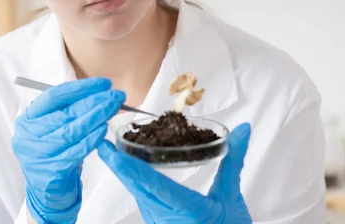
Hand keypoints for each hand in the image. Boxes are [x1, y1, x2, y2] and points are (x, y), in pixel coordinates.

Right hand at [12, 77, 124, 223]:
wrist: (47, 190)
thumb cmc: (54, 150)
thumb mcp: (53, 127)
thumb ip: (68, 109)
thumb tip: (99, 92)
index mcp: (28, 118)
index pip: (54, 96)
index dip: (80, 88)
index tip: (103, 84)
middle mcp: (28, 135)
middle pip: (65, 113)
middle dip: (94, 102)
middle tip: (117, 96)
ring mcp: (38, 154)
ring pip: (71, 131)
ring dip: (96, 118)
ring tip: (113, 109)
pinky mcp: (51, 171)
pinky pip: (75, 151)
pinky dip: (91, 139)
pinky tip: (104, 130)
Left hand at [98, 123, 252, 223]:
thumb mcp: (232, 196)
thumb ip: (234, 160)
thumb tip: (242, 130)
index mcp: (187, 210)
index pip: (154, 185)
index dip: (130, 167)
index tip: (111, 152)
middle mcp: (167, 219)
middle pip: (137, 189)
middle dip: (118, 166)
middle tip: (102, 144)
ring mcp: (160, 223)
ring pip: (137, 194)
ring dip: (124, 173)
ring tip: (111, 150)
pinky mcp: (159, 223)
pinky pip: (142, 200)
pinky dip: (134, 182)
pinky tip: (128, 168)